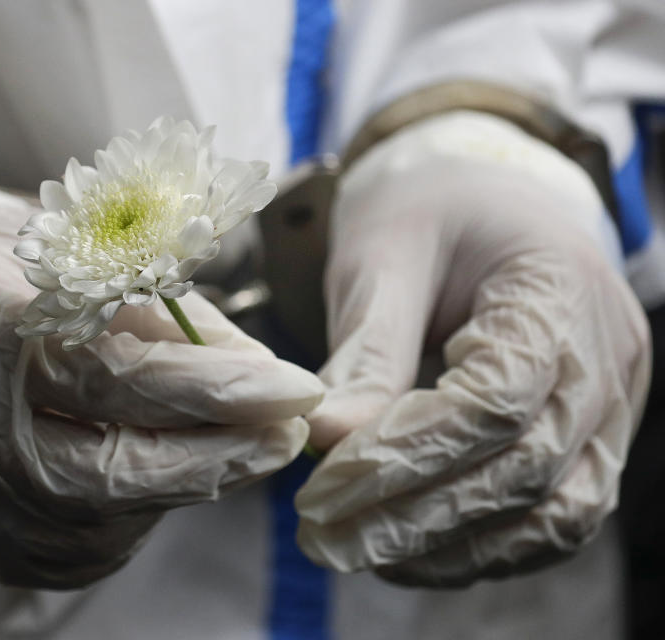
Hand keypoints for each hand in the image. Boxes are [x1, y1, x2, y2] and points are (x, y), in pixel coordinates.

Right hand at [0, 205, 322, 588]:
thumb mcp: (75, 262)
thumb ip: (160, 314)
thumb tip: (254, 370)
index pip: (114, 377)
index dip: (215, 388)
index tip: (294, 386)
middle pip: (112, 471)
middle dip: (221, 456)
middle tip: (288, 432)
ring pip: (106, 520)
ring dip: (190, 484)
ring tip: (236, 444)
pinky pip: (82, 548)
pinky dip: (141, 512)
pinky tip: (167, 472)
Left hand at [295, 111, 649, 586]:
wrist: (483, 193)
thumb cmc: (429, 211)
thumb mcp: (384, 259)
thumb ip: (366, 354)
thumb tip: (322, 441)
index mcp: (558, 288)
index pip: (496, 400)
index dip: (406, 455)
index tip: (321, 485)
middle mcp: (604, 355)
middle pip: (525, 469)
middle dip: (416, 517)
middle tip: (323, 540)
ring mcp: (610, 402)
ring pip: (553, 513)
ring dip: (452, 548)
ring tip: (358, 552)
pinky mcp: (590, 435)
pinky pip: (554, 514)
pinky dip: (483, 544)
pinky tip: (410, 549)